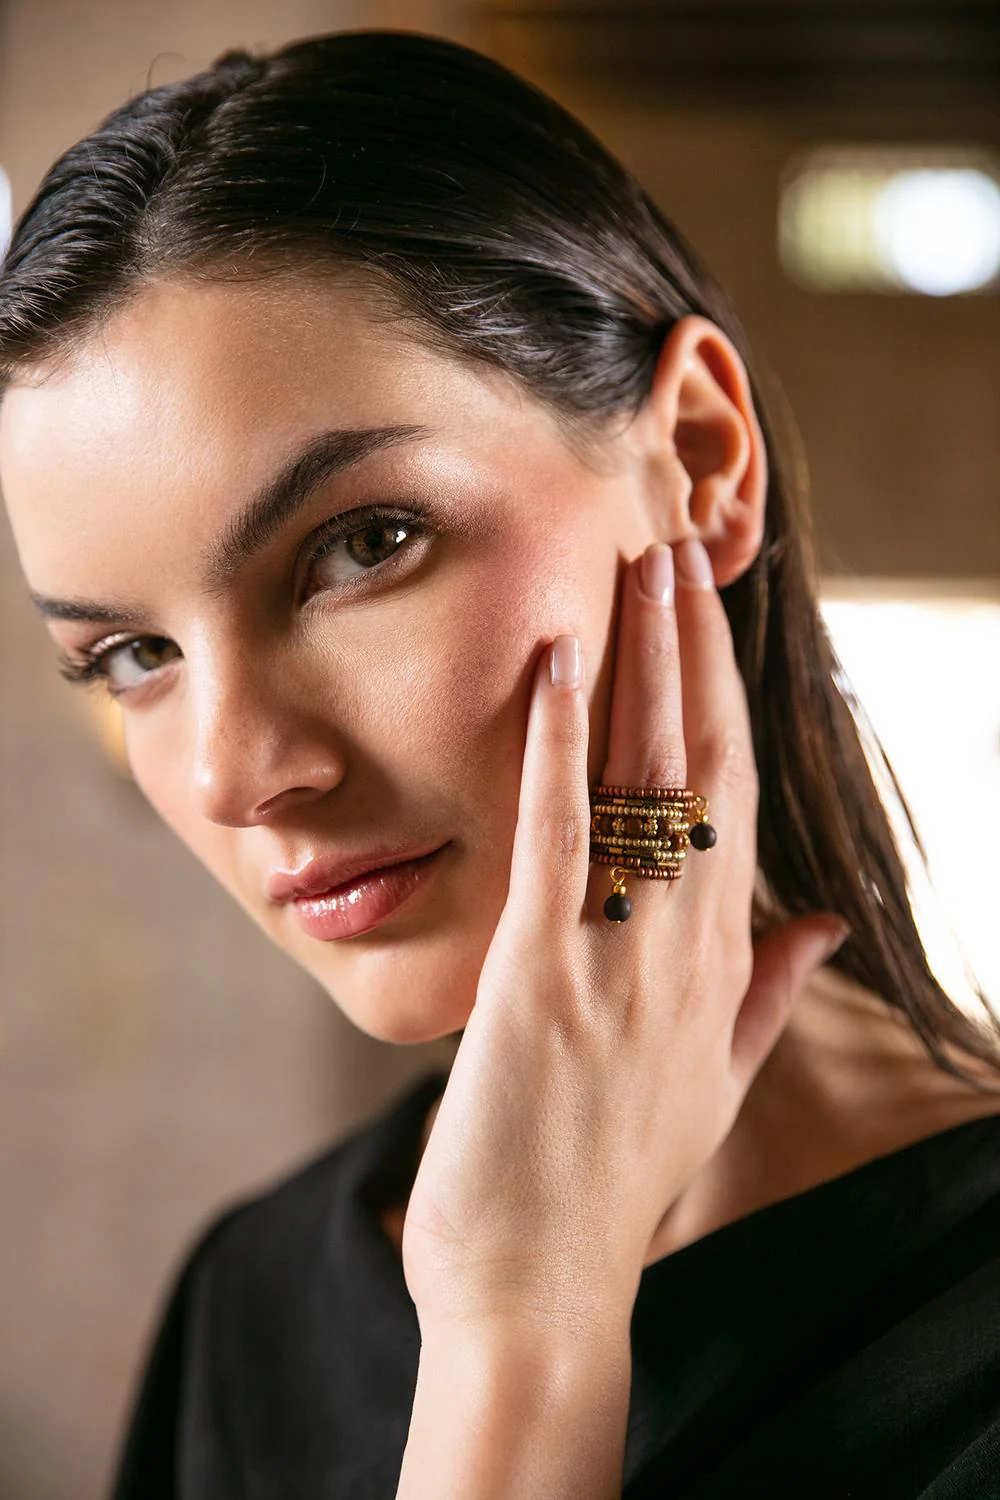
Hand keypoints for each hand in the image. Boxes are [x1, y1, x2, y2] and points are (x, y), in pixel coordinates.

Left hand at [401, 538, 847, 1336]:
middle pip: (703, 764)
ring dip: (645, 662)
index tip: (708, 613)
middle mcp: (684, 946)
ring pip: (647, 780)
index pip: (733, 795)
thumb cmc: (611, 1181)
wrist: (542, 1294)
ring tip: (641, 567)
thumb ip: (769, 991)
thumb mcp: (714, 1082)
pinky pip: (560, 837)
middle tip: (678, 548)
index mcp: (720, 962)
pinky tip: (563, 662)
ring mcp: (618, 959)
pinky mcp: (540, 978)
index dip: (721, 694)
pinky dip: (562, 742)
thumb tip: (821, 920)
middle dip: (693, 648)